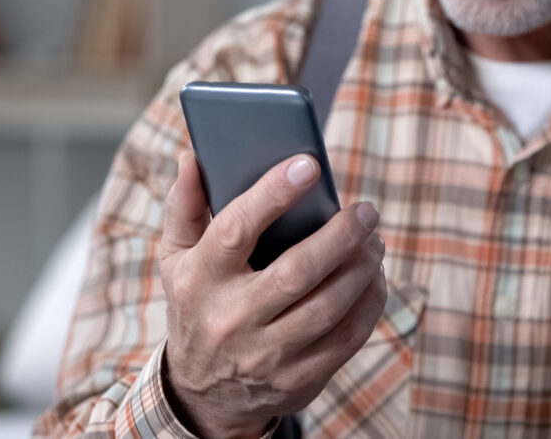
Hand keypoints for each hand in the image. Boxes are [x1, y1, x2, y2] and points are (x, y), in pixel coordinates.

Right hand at [158, 151, 386, 437]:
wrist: (201, 394)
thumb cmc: (197, 304)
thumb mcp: (175, 259)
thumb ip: (184, 206)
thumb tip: (192, 156)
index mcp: (199, 279)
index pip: (235, 229)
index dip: (273, 194)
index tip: (308, 165)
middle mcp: (230, 319)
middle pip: (296, 272)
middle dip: (340, 236)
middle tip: (366, 210)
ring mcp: (265, 354)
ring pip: (328, 307)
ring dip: (361, 268)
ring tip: (374, 240)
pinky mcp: (297, 379)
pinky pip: (346, 337)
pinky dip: (369, 302)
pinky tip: (374, 276)